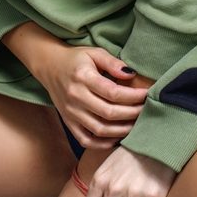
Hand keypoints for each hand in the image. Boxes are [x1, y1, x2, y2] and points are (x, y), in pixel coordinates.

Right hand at [3, 23, 147, 149]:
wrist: (49, 66)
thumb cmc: (76, 59)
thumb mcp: (94, 53)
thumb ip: (113, 62)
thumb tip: (132, 75)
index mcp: (83, 78)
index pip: (113, 93)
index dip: (133, 96)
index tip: (147, 94)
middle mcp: (76, 97)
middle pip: (109, 113)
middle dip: (132, 114)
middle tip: (146, 110)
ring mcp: (71, 112)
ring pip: (100, 129)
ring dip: (122, 130)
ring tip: (136, 124)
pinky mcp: (68, 122)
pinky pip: (86, 140)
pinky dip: (103, 143)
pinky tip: (117, 138)